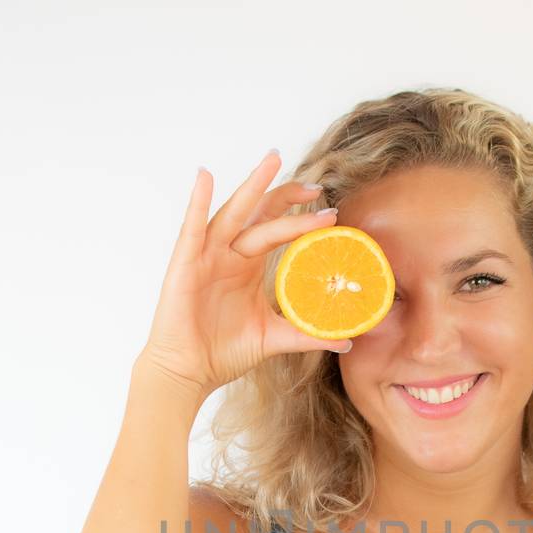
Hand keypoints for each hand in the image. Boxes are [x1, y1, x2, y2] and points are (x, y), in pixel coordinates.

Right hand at [138, 149, 348, 396]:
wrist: (188, 372)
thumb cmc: (223, 352)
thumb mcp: (272, 338)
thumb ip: (307, 334)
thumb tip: (346, 340)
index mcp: (247, 266)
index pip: (276, 227)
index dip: (299, 215)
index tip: (330, 212)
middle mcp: (229, 254)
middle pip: (260, 213)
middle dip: (287, 196)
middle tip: (316, 186)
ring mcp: (207, 256)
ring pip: (233, 213)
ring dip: (252, 186)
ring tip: (272, 160)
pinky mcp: (185, 266)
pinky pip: (192, 229)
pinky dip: (197, 202)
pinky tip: (205, 178)